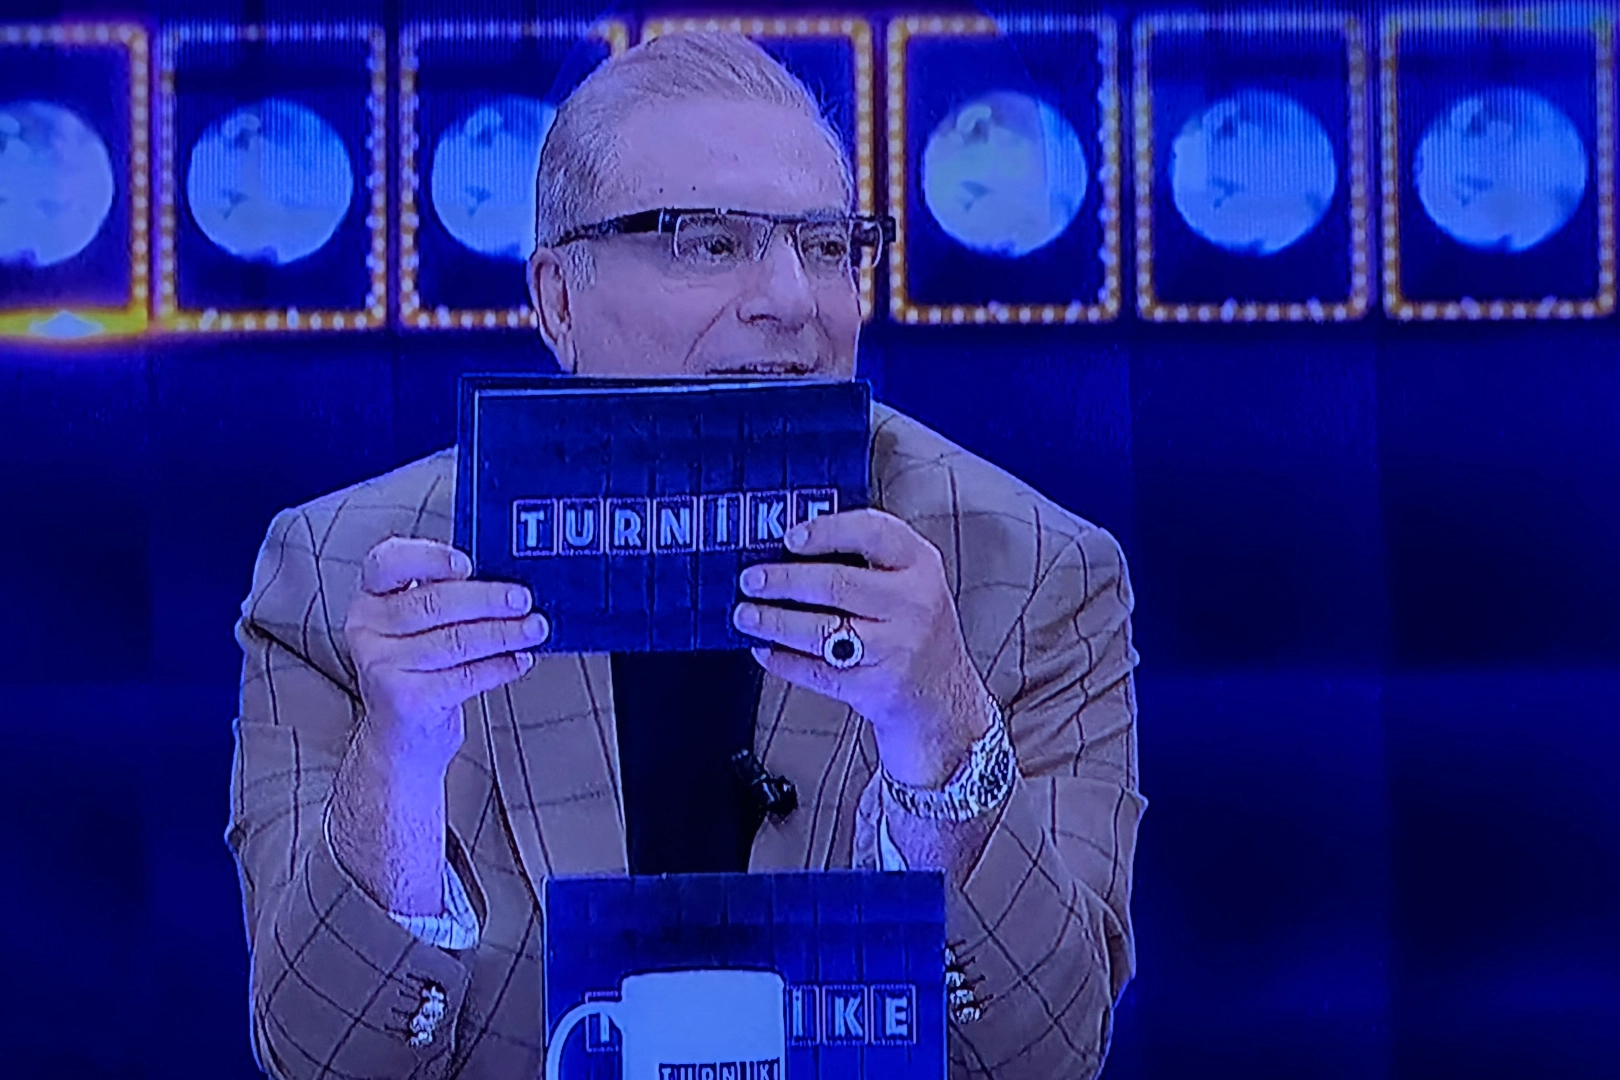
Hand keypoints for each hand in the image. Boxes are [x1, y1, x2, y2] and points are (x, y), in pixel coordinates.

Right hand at [343, 537, 549, 776]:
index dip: (430, 558)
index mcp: (371, 597)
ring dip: (503, 634)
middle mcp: (367, 628)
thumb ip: (450, 597)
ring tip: (533, 629)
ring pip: (454, 640)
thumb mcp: (422, 626)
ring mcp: (381, 665)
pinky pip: (463, 676)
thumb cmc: (419, 670)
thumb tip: (508, 580)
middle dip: (488, 600)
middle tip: (522, 599)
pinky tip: (518, 660)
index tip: (469, 564)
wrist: (400, 736)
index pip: (389, 562)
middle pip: (433, 603)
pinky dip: (498, 666)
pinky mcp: (404, 700)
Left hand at [733, 509, 992, 786]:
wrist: (946, 704)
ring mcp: (897, 649)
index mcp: (920, 566)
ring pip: (821, 630)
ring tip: (746, 615)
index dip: (825, 531)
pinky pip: (817, 671)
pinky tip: (764, 650)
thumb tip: (790, 547)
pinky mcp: (877, 688)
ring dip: (774, 621)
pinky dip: (783, 660)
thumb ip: (867, 561)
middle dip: (783, 580)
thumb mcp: (910, 585)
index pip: (872, 532)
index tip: (788, 537)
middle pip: (836, 583)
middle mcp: (914, 604)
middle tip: (750, 579)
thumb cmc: (917, 635)